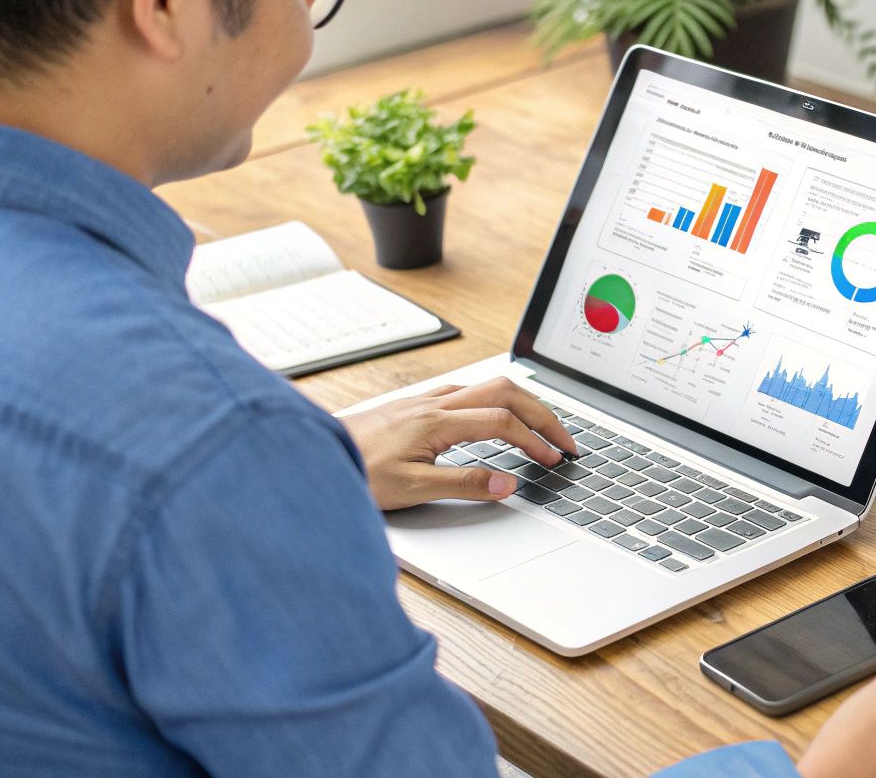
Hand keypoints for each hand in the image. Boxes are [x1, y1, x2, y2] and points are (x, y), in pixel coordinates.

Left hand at [340, 379, 578, 510]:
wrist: (312, 454)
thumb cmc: (355, 471)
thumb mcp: (411, 489)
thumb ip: (464, 483)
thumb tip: (507, 484)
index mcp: (437, 422)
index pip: (503, 422)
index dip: (534, 440)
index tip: (553, 460)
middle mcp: (435, 403)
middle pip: (505, 392)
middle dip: (541, 413)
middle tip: (564, 439)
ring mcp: (425, 400)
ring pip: (487, 386)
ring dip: (521, 403)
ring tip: (540, 425)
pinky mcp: (415, 404)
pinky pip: (468, 391)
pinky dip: (496, 401)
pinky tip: (495, 416)